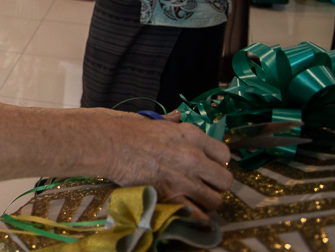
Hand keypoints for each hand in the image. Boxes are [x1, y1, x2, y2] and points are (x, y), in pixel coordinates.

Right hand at [105, 114, 231, 218]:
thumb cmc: (126, 129)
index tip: (207, 167)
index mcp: (192, 135)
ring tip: (194, 201)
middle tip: (202, 186)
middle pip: (225, 180)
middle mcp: (194, 157)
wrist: (109, 143)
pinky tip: (186, 212)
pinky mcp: (171, 197)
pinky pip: (197, 215)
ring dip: (205, 202)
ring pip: (215, 200)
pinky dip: (194, 217)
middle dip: (215, 185)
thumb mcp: (153, 120)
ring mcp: (184, 180)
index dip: (217, 163)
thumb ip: (170, 121)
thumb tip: (176, 116)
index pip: (224, 154)